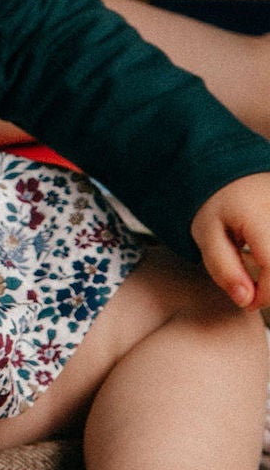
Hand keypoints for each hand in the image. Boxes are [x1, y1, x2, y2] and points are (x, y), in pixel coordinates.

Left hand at [192, 172, 269, 310]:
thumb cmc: (214, 202)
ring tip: (259, 270)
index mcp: (257, 214)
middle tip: (251, 288)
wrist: (228, 168)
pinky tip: (268, 259)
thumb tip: (246, 300)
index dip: (264, 294)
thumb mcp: (206, 235)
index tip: (246, 300)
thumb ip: (223, 269)